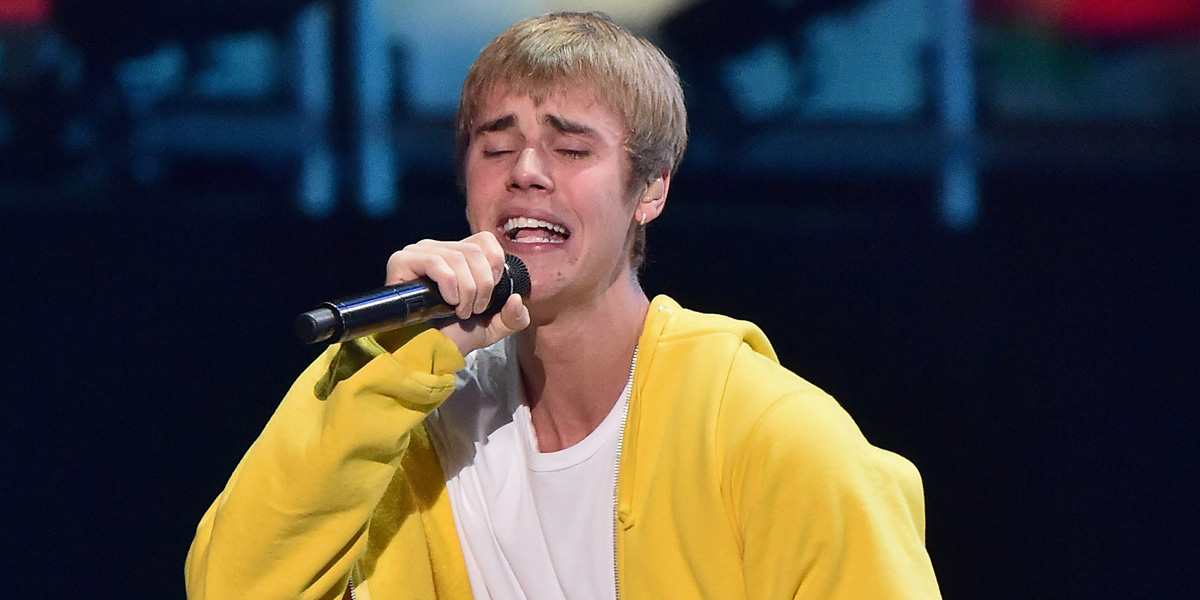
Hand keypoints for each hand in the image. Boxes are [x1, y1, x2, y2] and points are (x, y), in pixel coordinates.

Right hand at [384, 232, 529, 353]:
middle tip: (474, 309)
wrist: (426, 353)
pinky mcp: (402, 261)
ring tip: (460, 311)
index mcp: (458, 256)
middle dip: (483, 285)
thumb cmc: (453, 336)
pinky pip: (435, 262)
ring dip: (466, 290)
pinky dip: (449, 285)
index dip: (495, 263)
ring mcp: (418, 253)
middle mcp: (437, 249)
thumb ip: (514, 317)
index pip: (485, 240)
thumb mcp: (492, 327)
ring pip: (457, 257)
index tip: (491, 293)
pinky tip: (447, 302)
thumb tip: (516, 299)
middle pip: (474, 251)